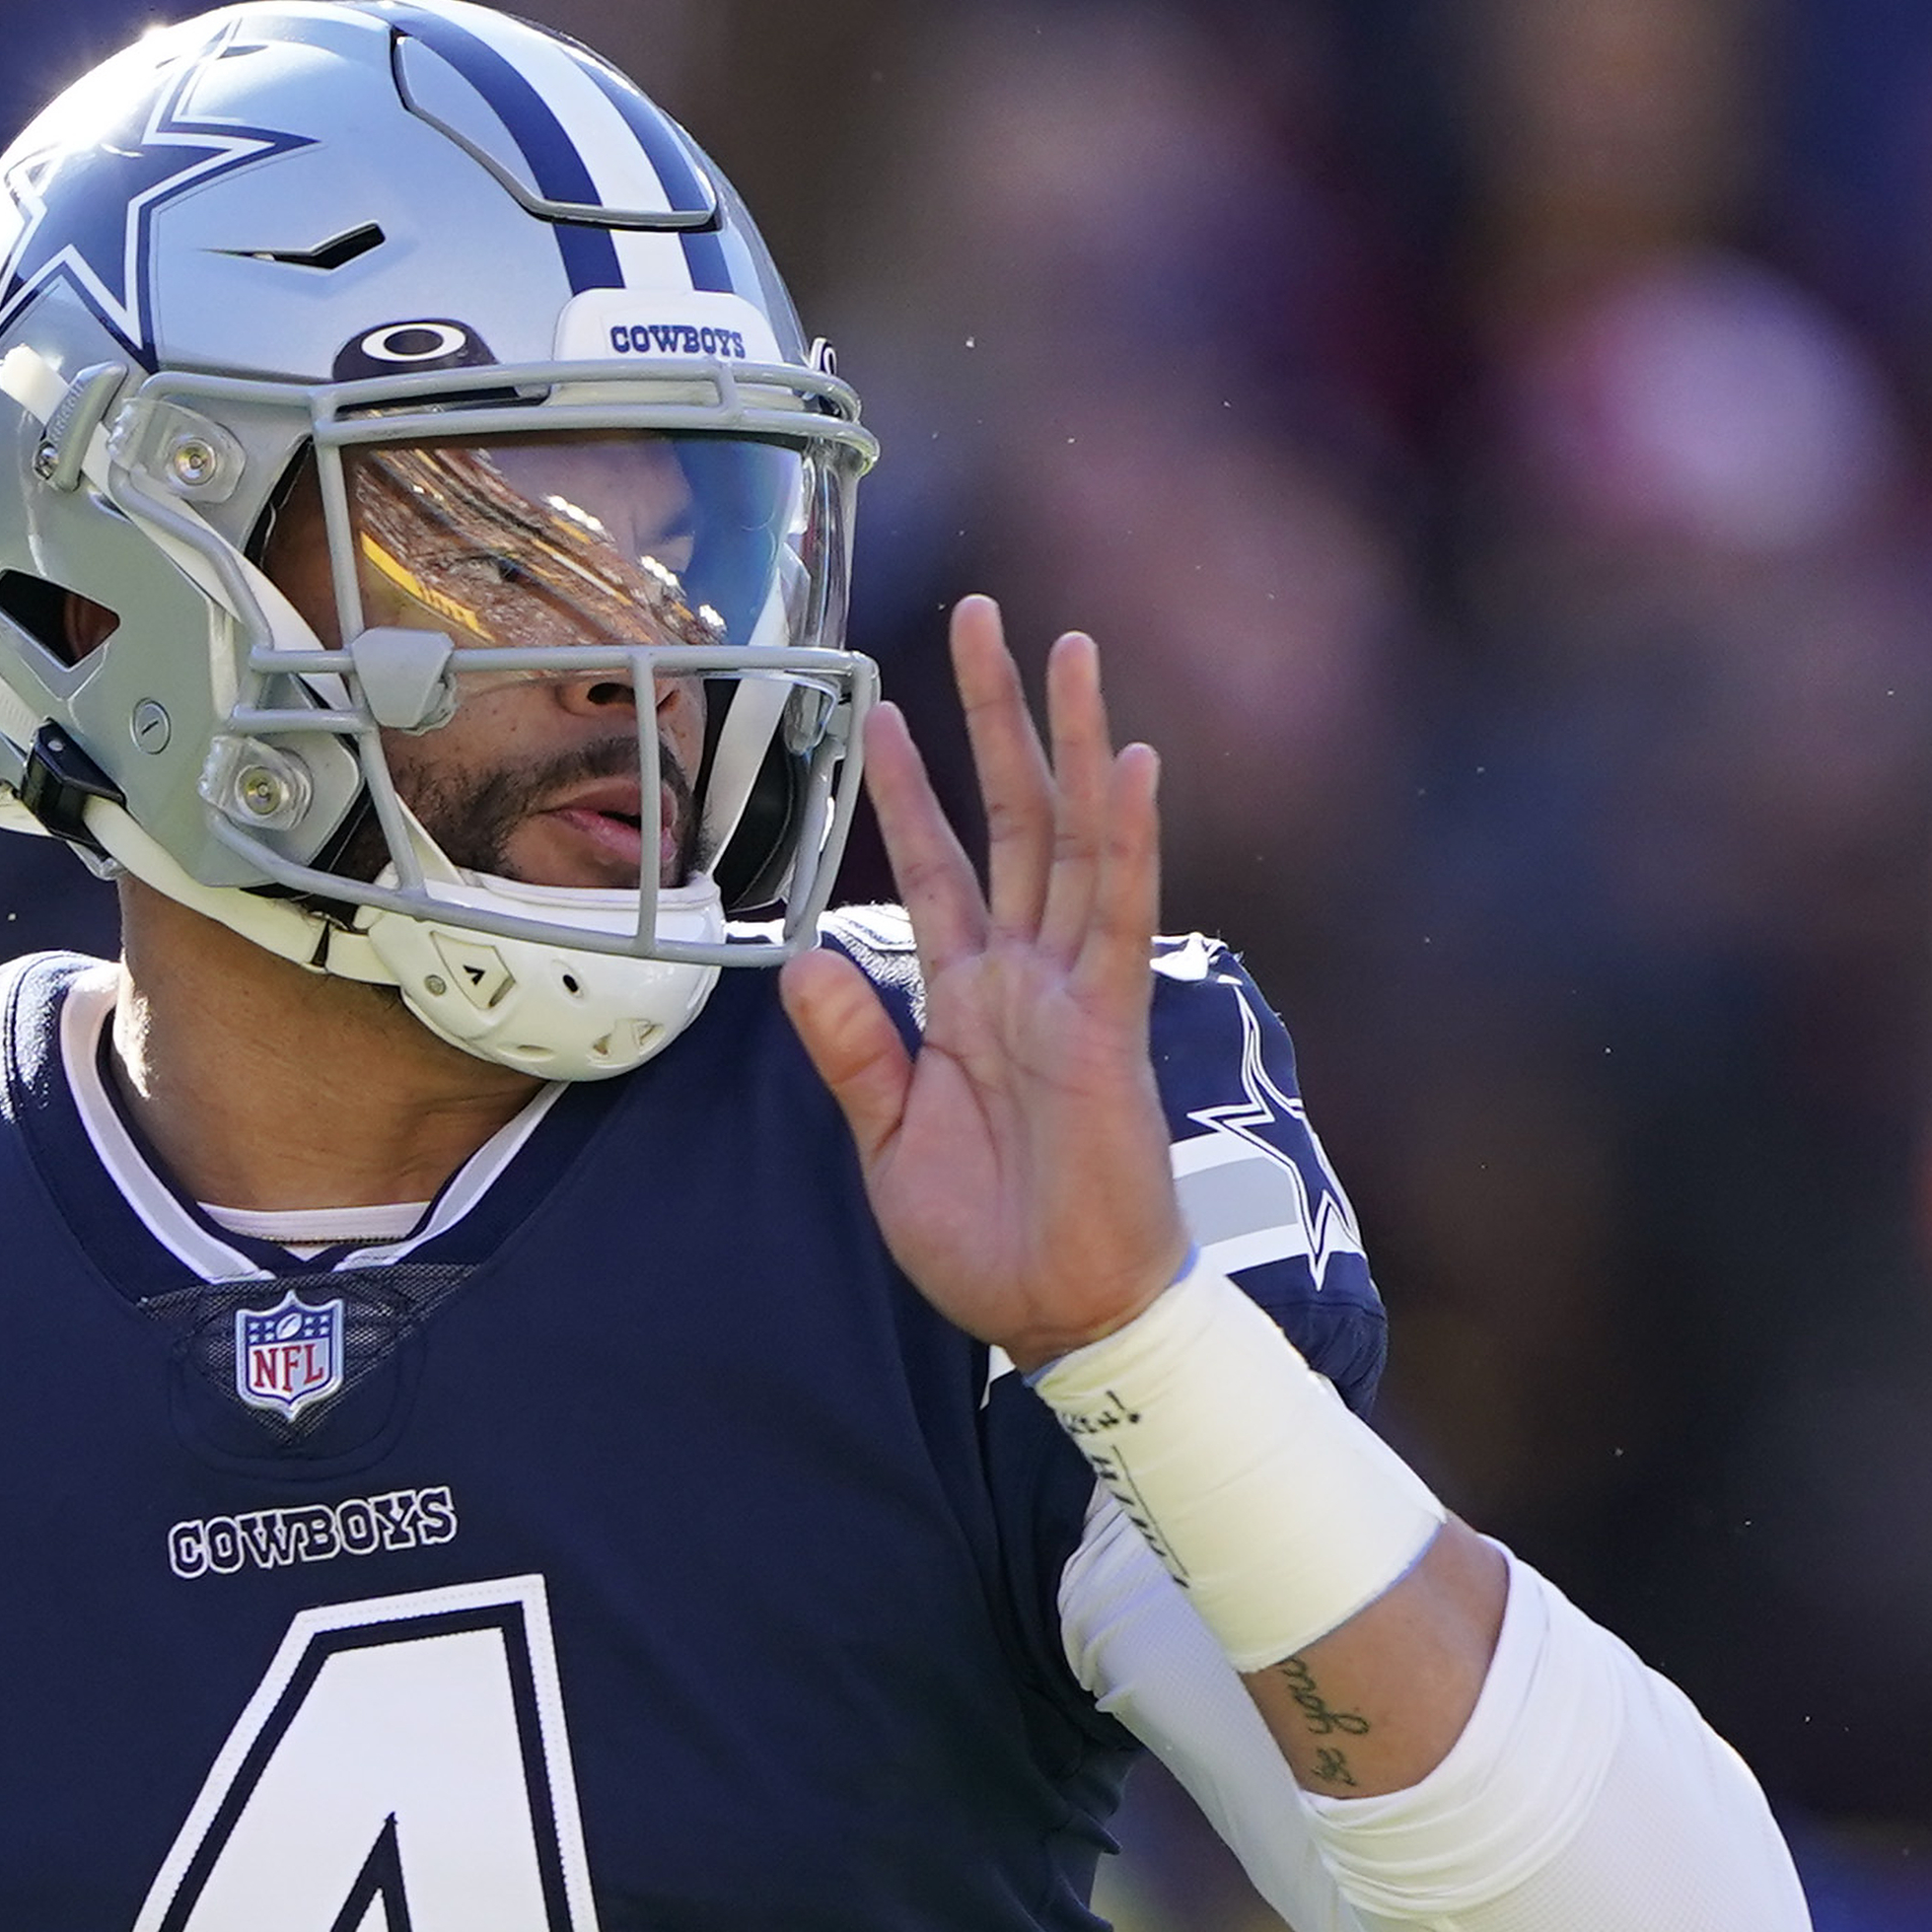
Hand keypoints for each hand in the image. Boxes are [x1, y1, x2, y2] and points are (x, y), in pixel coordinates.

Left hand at [778, 596, 1182, 1368]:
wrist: (1056, 1313)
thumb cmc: (984, 1237)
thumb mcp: (886, 1137)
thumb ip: (850, 1046)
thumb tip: (802, 954)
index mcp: (968, 998)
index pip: (937, 867)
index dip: (908, 789)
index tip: (876, 710)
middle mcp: (1026, 975)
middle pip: (1011, 818)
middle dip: (994, 718)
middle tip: (983, 617)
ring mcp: (1074, 992)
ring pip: (1072, 839)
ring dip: (1072, 741)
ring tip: (1068, 646)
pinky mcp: (1111, 1027)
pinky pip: (1120, 916)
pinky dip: (1126, 840)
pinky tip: (1129, 765)